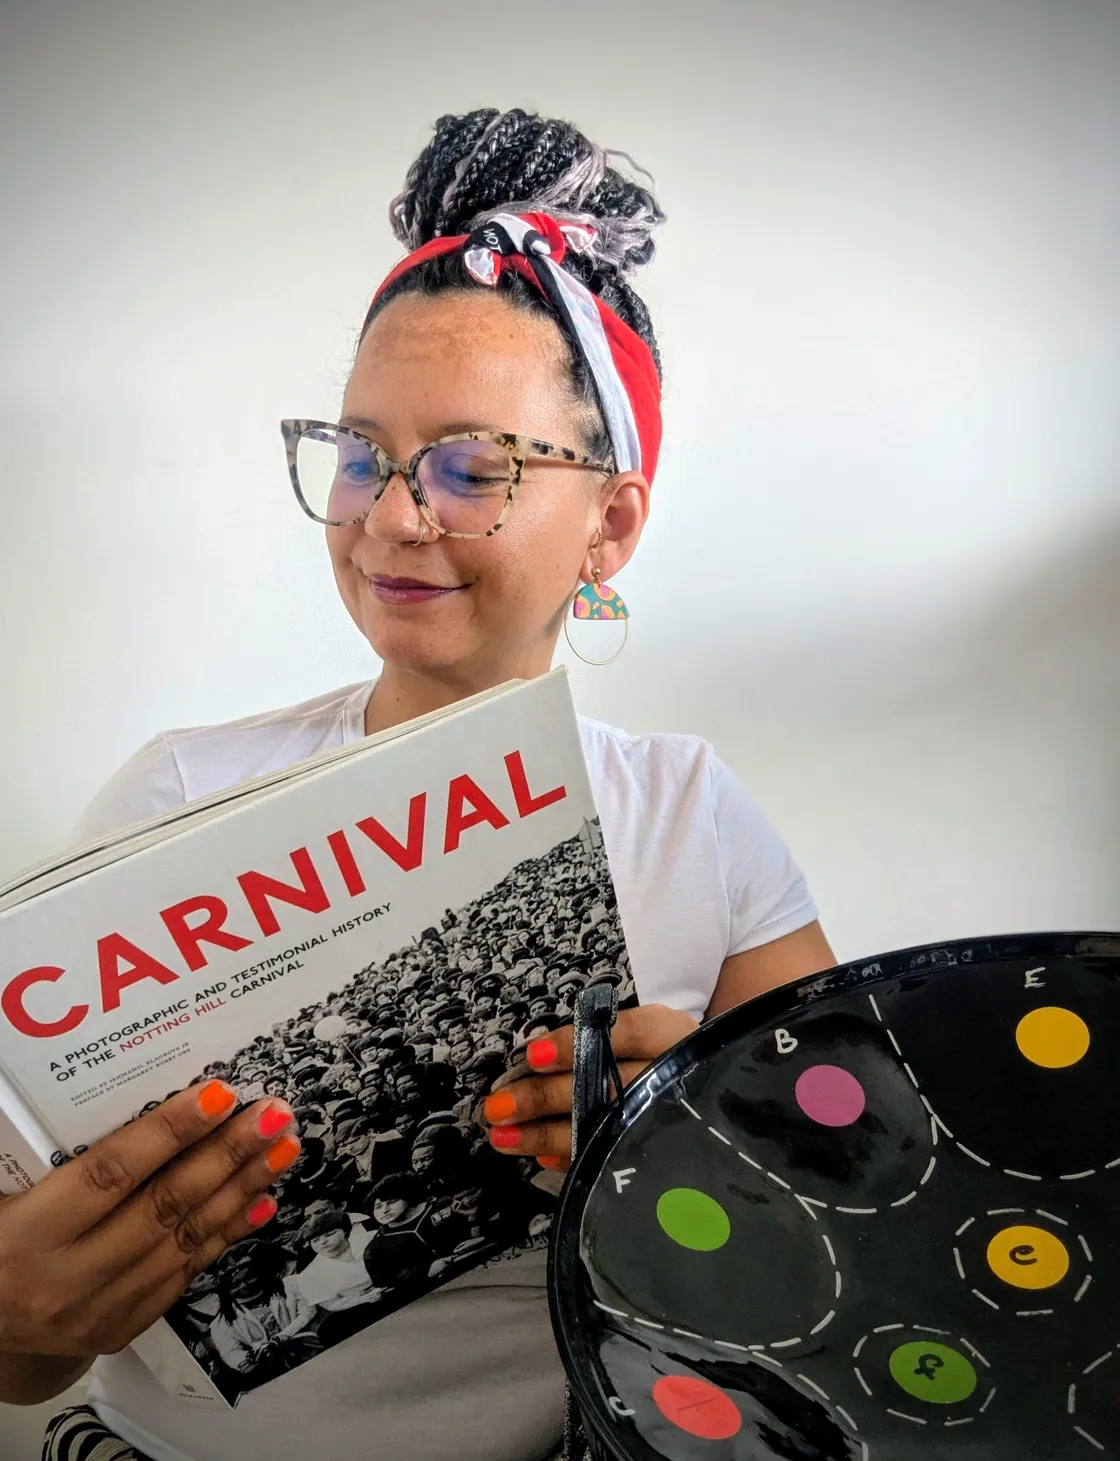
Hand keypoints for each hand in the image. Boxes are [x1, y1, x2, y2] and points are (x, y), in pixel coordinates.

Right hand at [0, 1083, 301, 1363]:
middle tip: (275, 1113)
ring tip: (282, 1147)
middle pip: (163, 1206)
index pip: (109, 1175)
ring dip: (241, 1189)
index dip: (167, 1132)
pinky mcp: (121, 1329)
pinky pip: (184, 1274)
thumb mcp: (4, 1192)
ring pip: (184, 1240)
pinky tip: (262, 1200)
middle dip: (227, 1154)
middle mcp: (65, 1279)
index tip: (219, 1093)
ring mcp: (98, 1311)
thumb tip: (121, 1081)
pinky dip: (227, 1233)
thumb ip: (57, 1151)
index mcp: (27, 1234)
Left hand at [482, 1004, 696, 1170]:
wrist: (720, 1087)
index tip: (532, 1055)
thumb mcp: (647, 1028)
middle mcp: (670, 1074)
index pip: (623, 1034)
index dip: (576, 1045)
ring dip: (545, 1134)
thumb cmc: (662, 1050)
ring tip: (502, 1136)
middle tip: (497, 1106)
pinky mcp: (662, 1153)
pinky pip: (612, 1157)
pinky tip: (540, 1156)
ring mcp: (667, 1116)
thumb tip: (536, 1056)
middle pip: (604, 1085)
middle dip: (545, 1097)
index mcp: (668, 1033)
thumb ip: (603, 1034)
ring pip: (602, 1126)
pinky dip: (573, 1157)